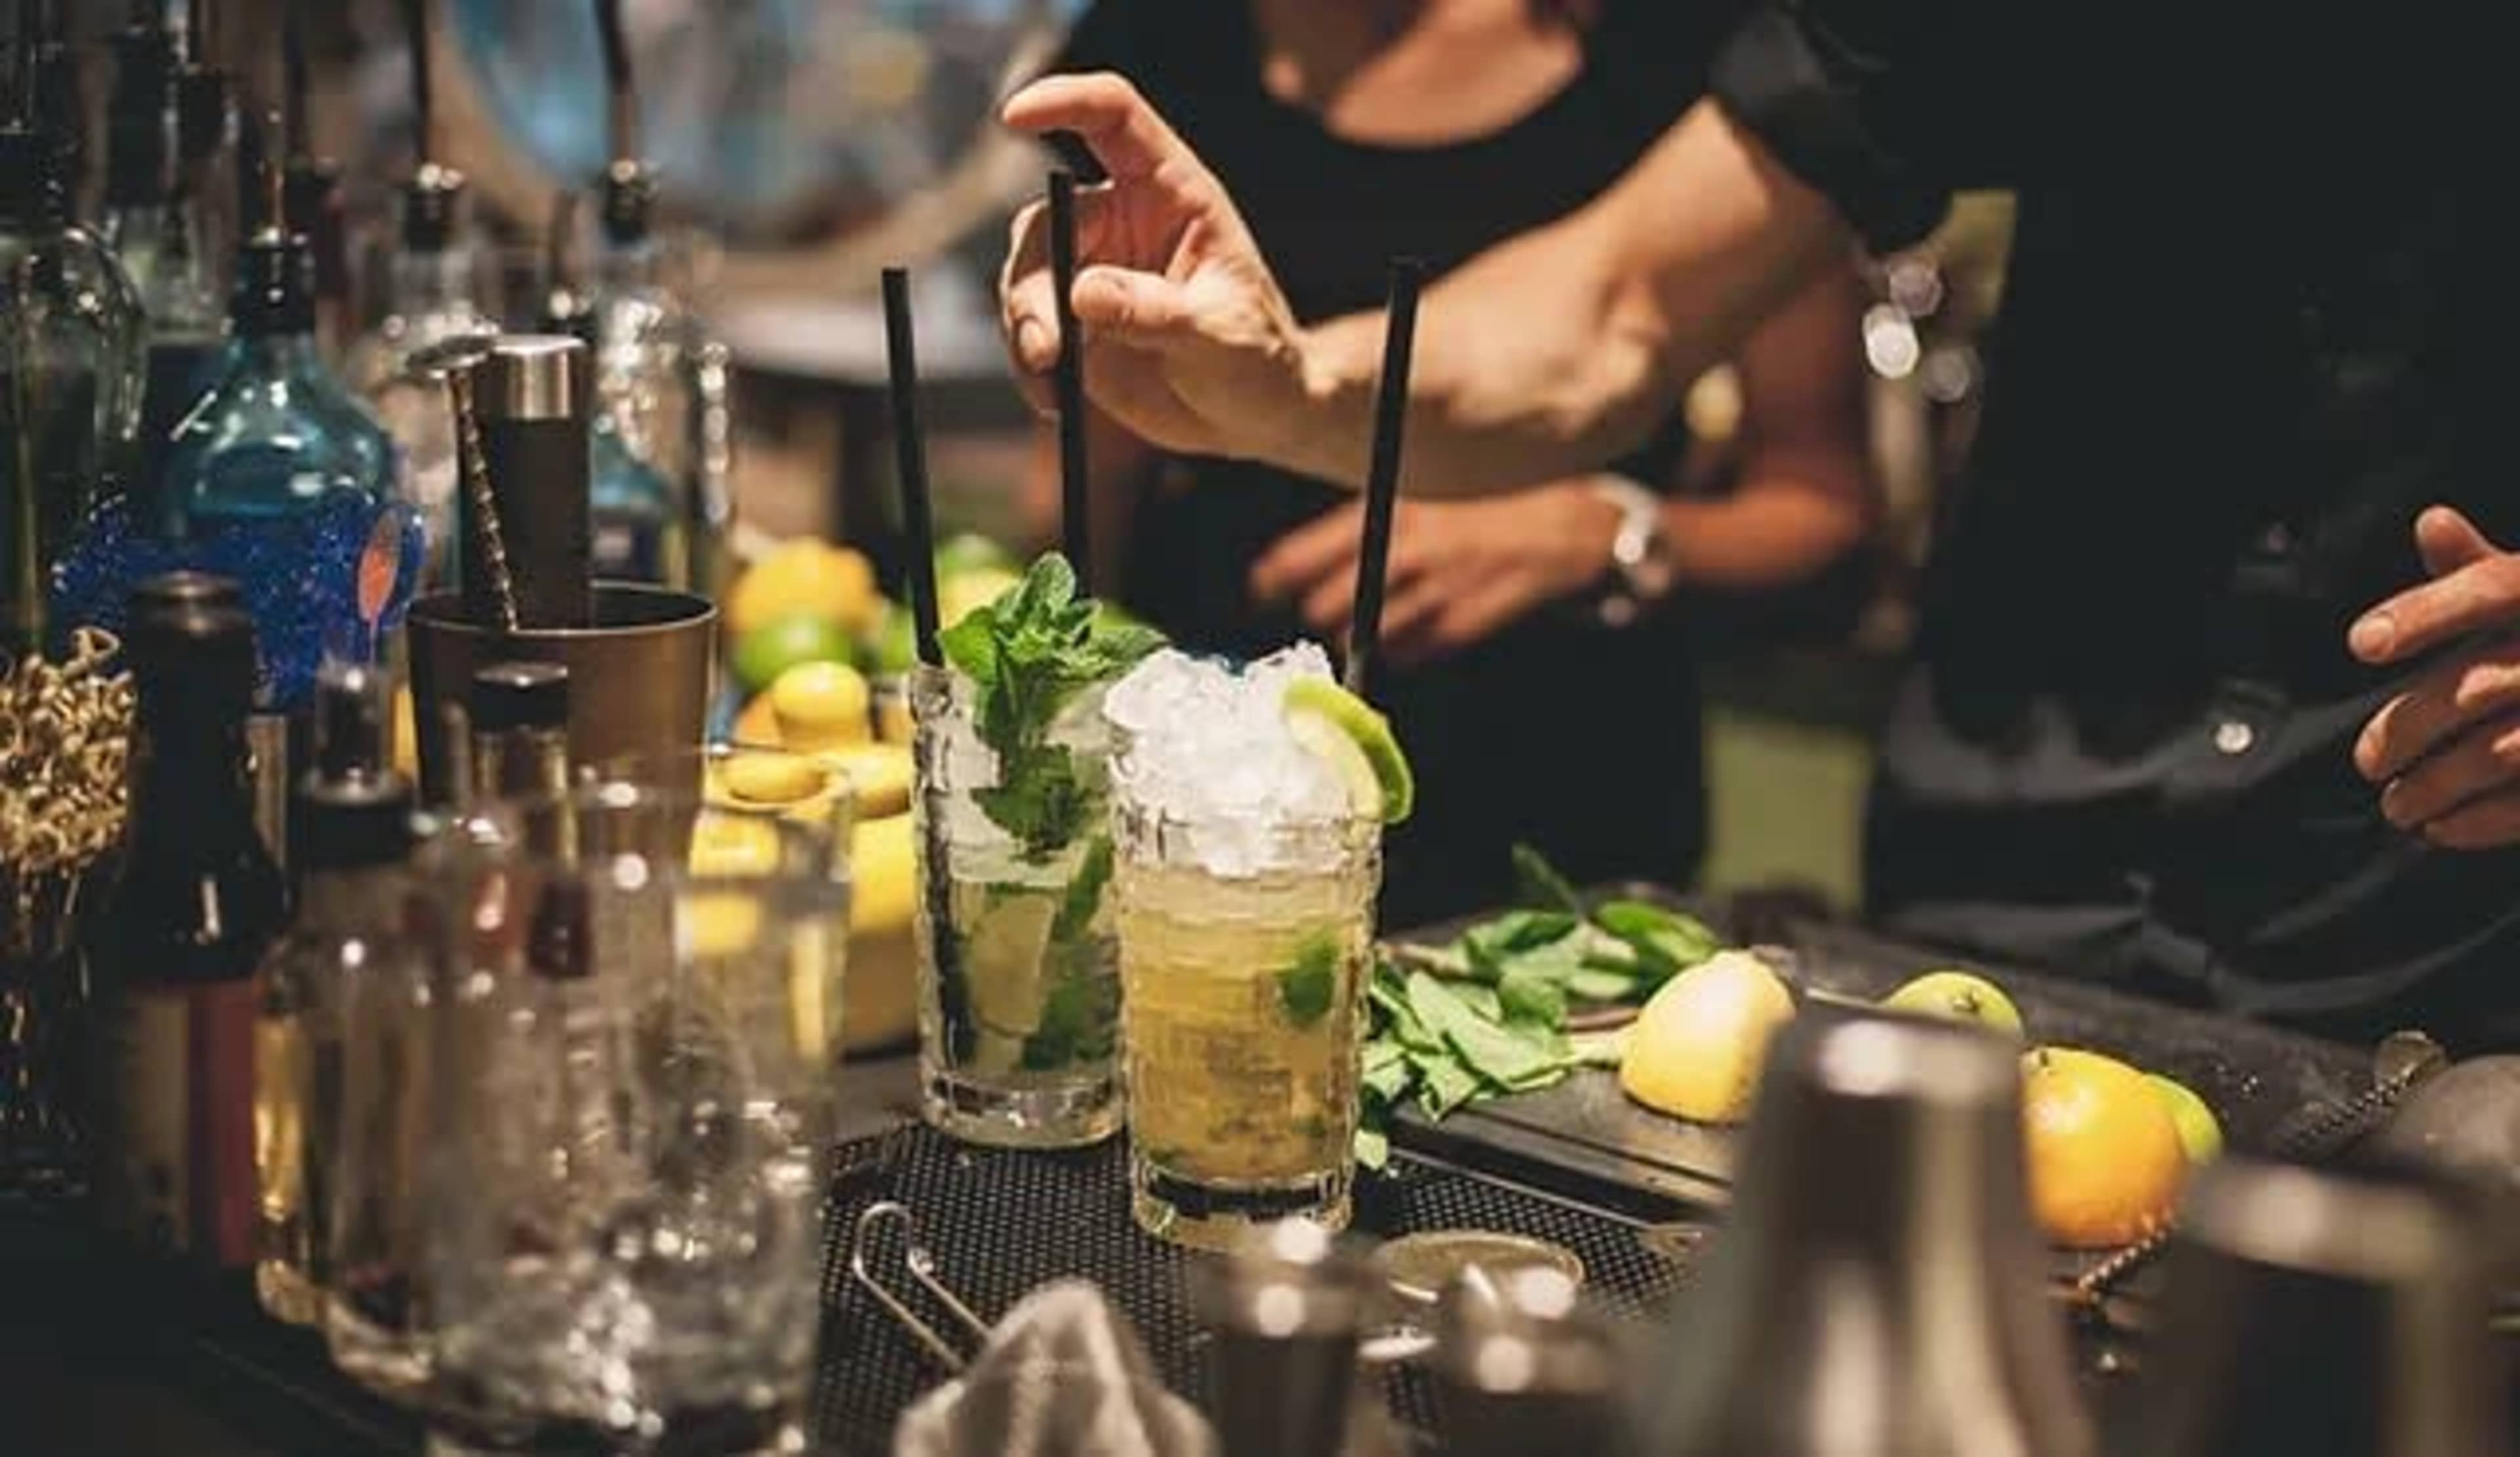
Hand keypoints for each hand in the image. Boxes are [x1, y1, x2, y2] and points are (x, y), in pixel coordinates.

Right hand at [998, 74, 1314, 463]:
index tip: (1013, 118)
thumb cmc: (1257, 362)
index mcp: (1171, 192)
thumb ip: (1155, 313)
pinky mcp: (1073, 322)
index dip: (1063, 102)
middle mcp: (1123, 220)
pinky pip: (1026, 330)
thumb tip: (1083, 293)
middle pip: (1049, 220)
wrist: (1252, 416)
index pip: (1113, 118)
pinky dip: (1028, 366)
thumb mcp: (1219, 338)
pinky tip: (1054, 400)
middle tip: (1045, 348)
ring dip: (1025, 328)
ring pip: (1025, 275)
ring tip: (1052, 381)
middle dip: (1034, 285)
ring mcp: (1092, 270)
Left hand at [1249, 482, 1624, 668]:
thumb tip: (1311, 558)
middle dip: (1319, 615)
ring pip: (1367, 634)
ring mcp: (1441, 588)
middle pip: (1329, 602)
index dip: (1274, 577)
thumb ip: (1375, 522)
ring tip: (1356, 636)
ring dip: (1358, 640)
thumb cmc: (1494, 506)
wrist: (1574, 528)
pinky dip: (1403, 652)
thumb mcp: (1430, 493)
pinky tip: (1404, 644)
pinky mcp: (1468, 620)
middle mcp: (1411, 548)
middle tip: (1316, 616)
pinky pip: (1414, 650)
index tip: (1258, 590)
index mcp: (1395, 509)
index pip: (1308, 549)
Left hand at [2351, 507, 2519, 847]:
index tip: (2360, 643)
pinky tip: (2439, 829)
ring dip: (2436, 784)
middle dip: (2412, 726)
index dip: (2426, 613)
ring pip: (2501, 751)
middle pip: (2480, 684)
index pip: (2493, 588)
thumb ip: (2483, 566)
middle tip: (2366, 761)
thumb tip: (2430, 521)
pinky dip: (2482, 821)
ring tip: (2394, 805)